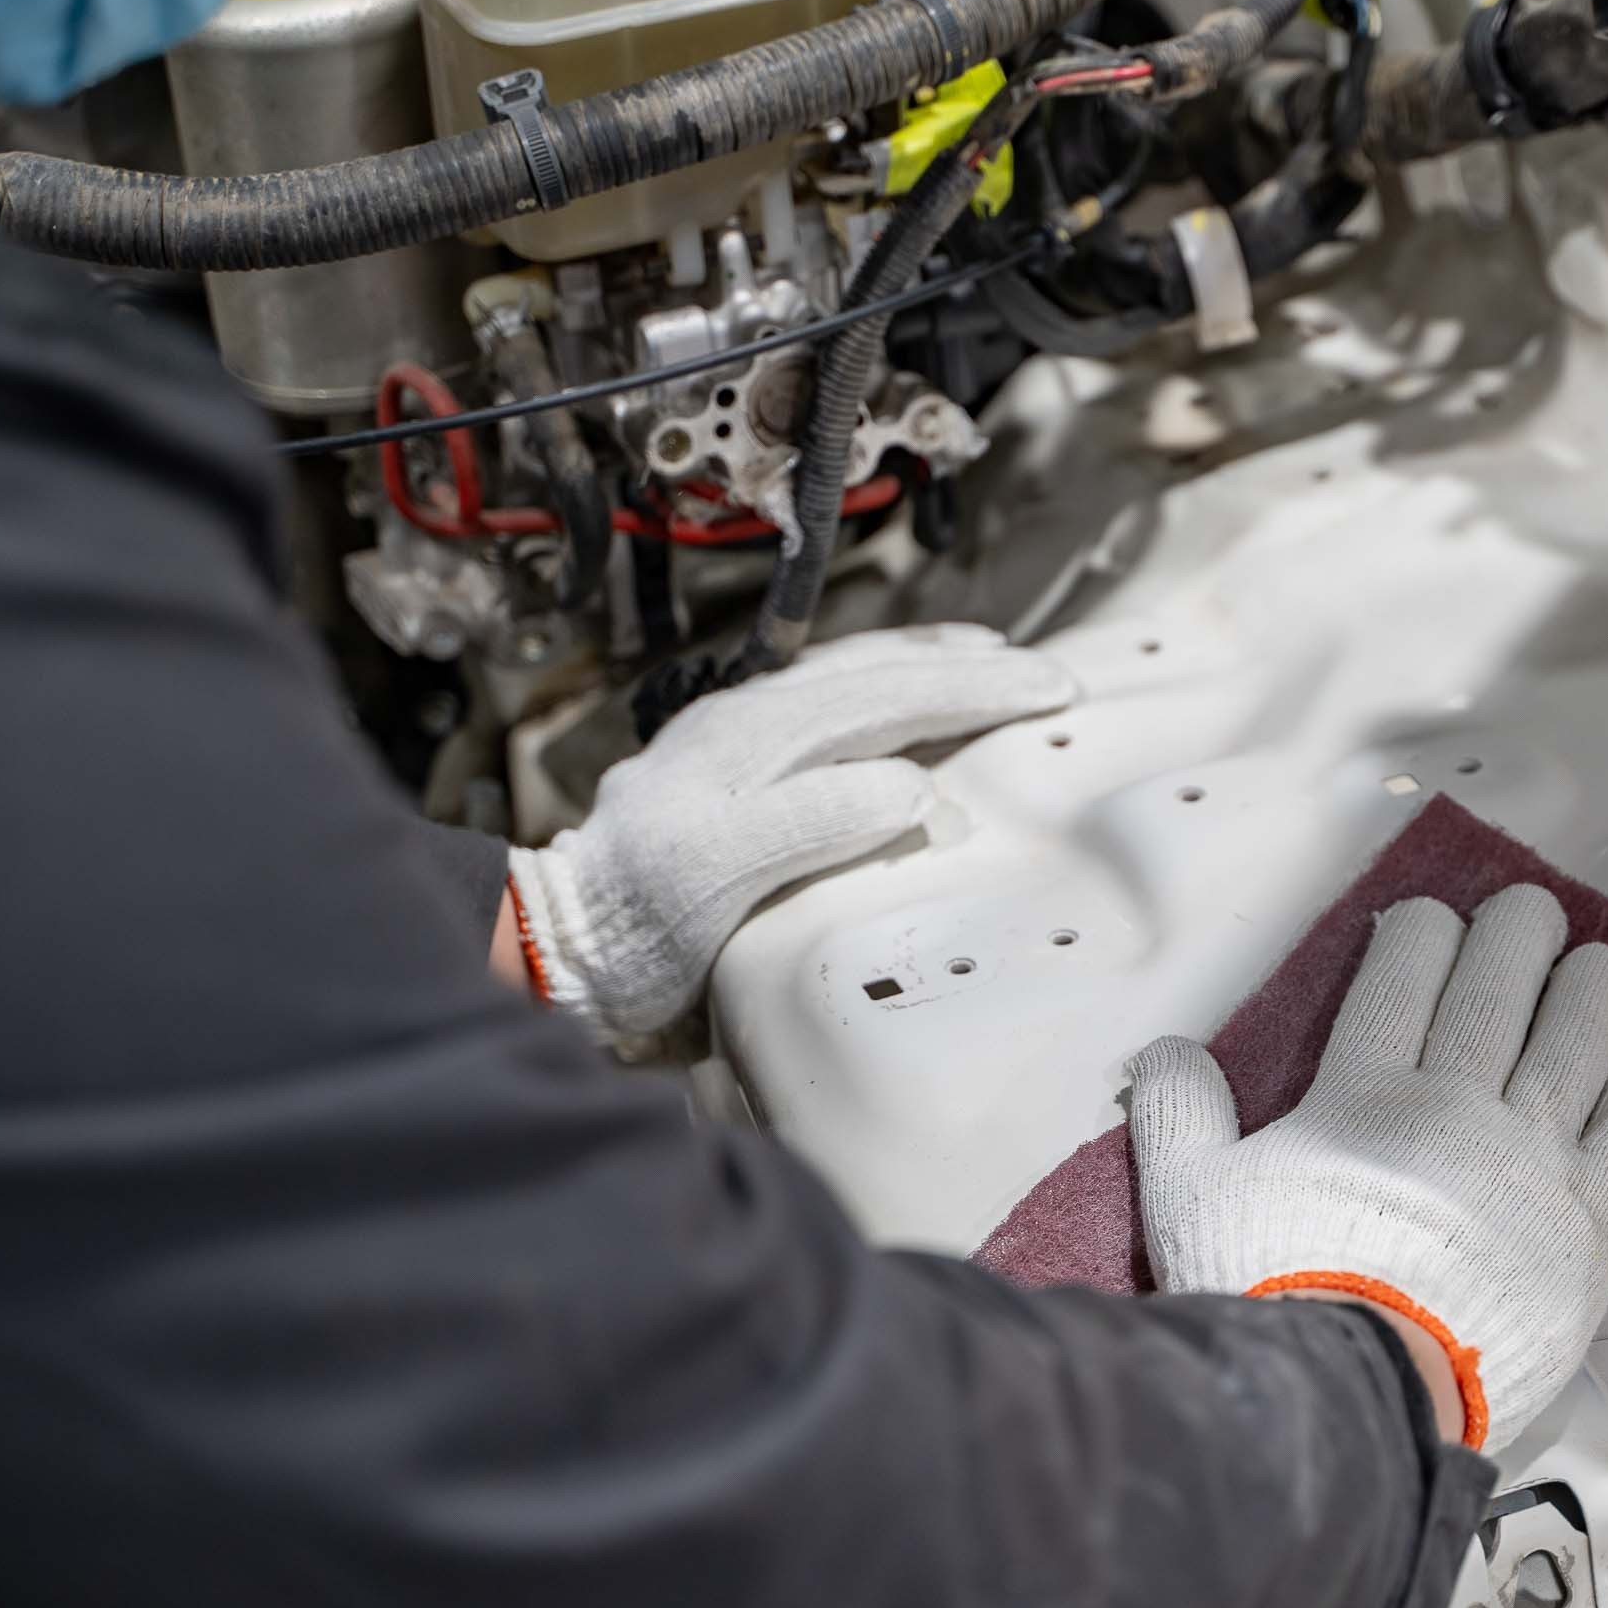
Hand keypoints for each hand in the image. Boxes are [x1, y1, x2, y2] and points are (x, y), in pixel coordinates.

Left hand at [509, 625, 1075, 1041]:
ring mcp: (734, 739)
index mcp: (748, 736)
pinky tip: (902, 700)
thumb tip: (912, 783)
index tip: (1048, 689)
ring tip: (991, 660)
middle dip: (969, 669)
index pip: (885, 693)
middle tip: (1050, 675)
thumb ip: (813, 820)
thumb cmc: (637, 924)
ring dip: (928, 666)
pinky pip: (826, 705)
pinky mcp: (731, 770)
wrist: (558, 947)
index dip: (974, 690)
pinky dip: (883, 690)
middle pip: (875, 672)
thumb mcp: (721, 875)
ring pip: (849, 677)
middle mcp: (743, 720)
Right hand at [1127, 885, 1607, 1450]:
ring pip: (1585, 1023)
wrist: (1352, 1399)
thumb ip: (1178, 1116)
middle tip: (1527, 921)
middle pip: (1505, 976)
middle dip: (1519, 930)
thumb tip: (1163, 1051)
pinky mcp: (1593, 1214)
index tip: (1432, 922)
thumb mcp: (1191, 1200)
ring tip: (1594, 975)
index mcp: (1362, 1093)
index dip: (1425, 928)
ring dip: (1595, 983)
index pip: (1407, 967)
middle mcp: (1455, 1105)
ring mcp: (1531, 1155)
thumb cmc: (1275, 1297)